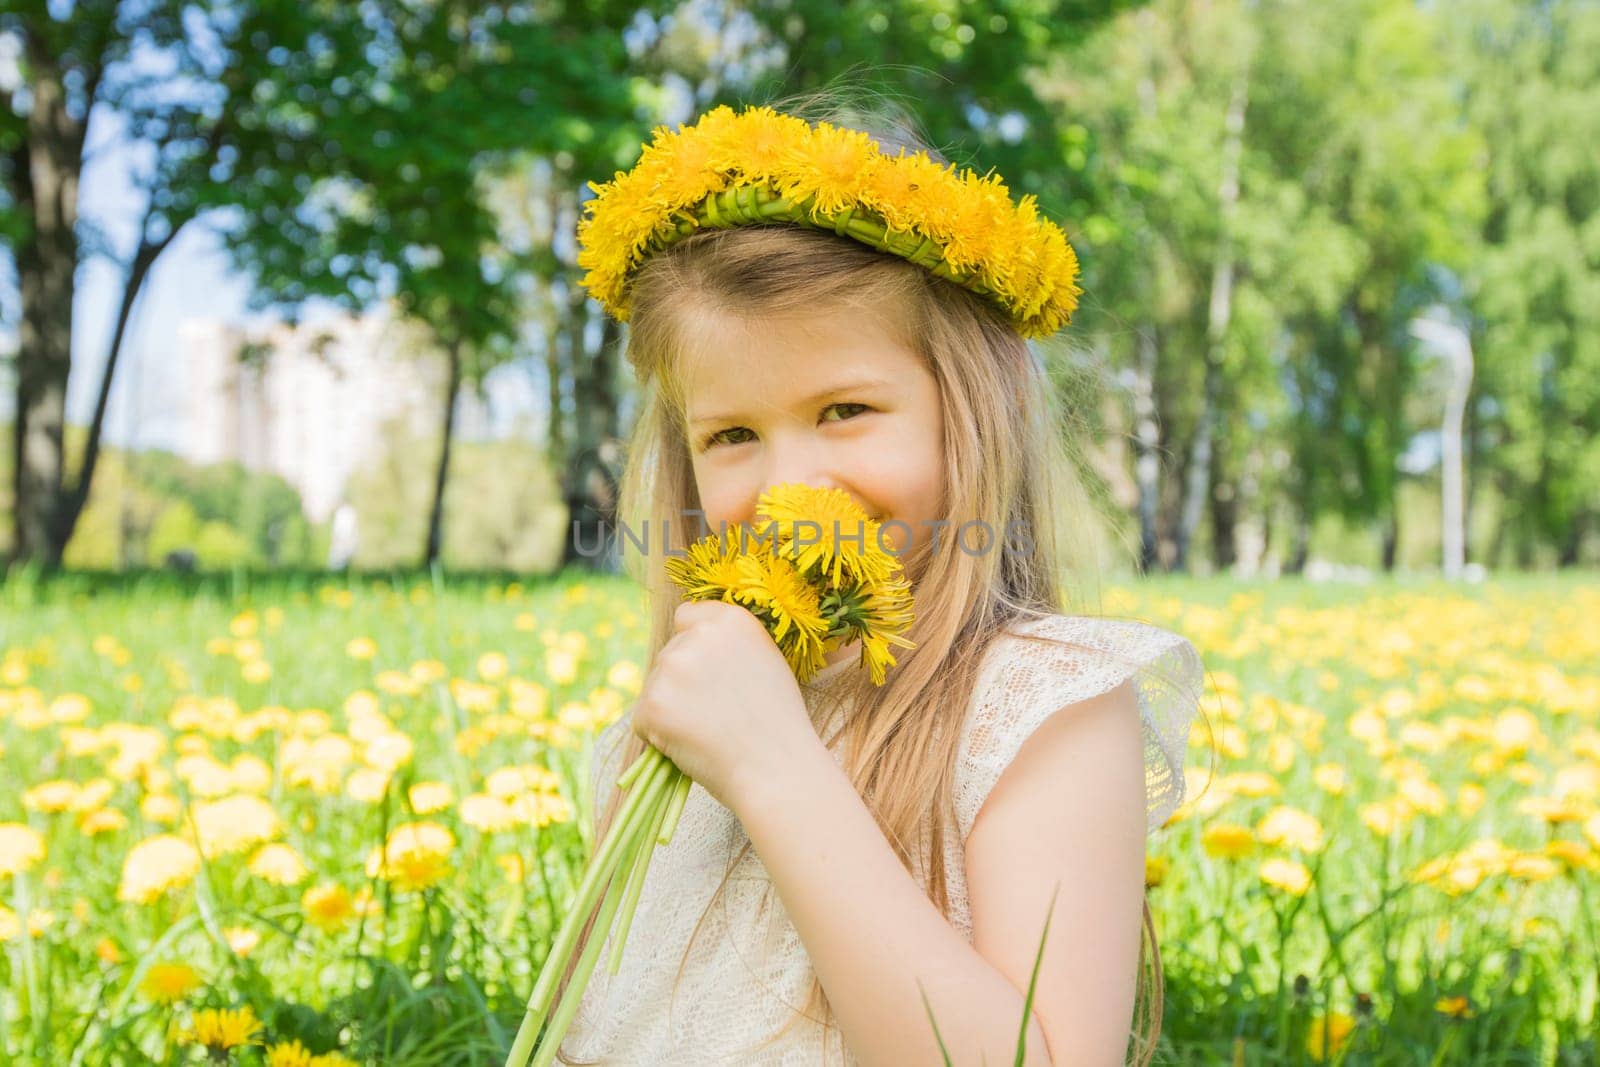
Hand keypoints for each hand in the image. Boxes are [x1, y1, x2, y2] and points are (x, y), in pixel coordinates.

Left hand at [631, 600, 823, 811]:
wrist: (775, 769)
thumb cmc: (777, 722)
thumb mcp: (766, 662)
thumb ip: (728, 644)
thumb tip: (694, 642)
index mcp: (730, 620)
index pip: (687, 615)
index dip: (694, 643)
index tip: (707, 670)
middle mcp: (698, 635)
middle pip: (669, 653)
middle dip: (682, 680)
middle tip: (716, 712)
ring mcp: (671, 668)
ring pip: (655, 686)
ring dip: (670, 707)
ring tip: (708, 731)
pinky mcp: (651, 704)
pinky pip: (644, 719)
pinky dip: (658, 735)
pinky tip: (691, 745)